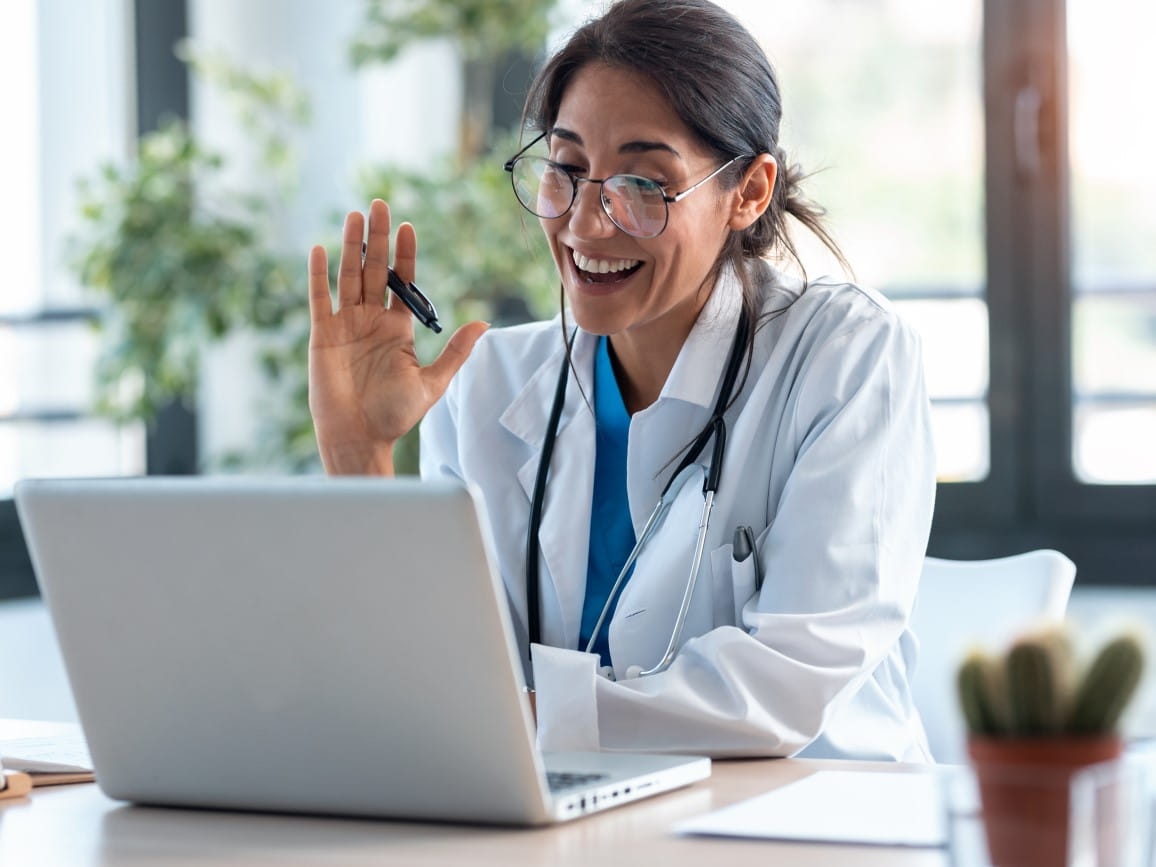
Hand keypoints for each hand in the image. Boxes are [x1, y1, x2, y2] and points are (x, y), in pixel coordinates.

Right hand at [307, 199, 488, 474]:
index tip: (408, 227)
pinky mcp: (322, 335)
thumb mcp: (433, 382)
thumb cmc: (394, 415)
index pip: (401, 282)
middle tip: (380, 204)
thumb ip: (455, 351)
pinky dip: (318, 274)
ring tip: (355, 216)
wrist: (360, 437)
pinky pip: (319, 298)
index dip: (405, 254)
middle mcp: (371, 320)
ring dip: (350, 246)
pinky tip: (320, 249)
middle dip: (377, 237)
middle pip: (373, 269)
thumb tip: (484, 324)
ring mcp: (345, 325)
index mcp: (397, 328)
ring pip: (348, 276)